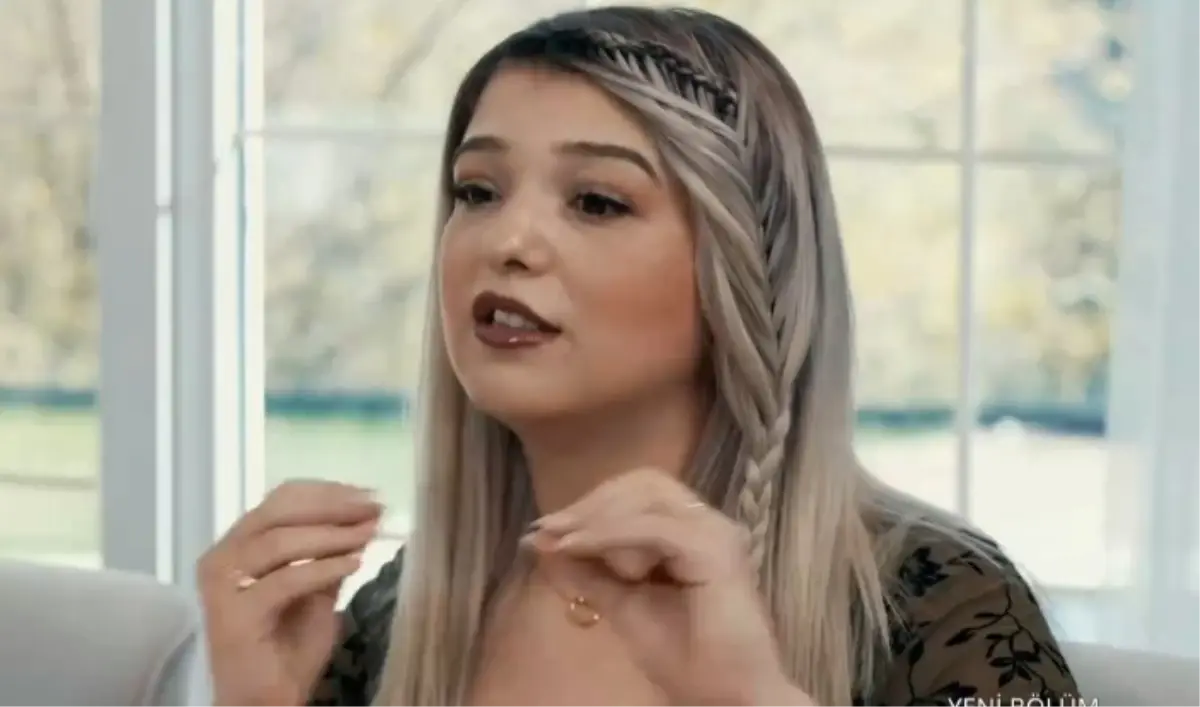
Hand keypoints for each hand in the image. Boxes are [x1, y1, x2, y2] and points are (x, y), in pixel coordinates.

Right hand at [197, 480, 381, 706]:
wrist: (266, 702)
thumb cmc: (288, 649)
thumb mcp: (318, 592)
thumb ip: (331, 555)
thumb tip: (363, 518)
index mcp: (239, 545)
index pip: (281, 500)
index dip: (327, 492)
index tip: (369, 494)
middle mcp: (223, 558)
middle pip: (278, 511)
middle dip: (332, 506)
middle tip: (372, 508)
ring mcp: (223, 586)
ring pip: (279, 541)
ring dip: (330, 534)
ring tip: (366, 534)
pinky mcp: (233, 615)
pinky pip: (284, 580)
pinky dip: (322, 568)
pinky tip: (353, 564)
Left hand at [527, 468, 810, 706]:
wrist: (727, 700)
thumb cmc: (686, 659)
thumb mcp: (622, 607)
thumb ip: (588, 573)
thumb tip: (540, 541)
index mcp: (692, 530)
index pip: (640, 490)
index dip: (592, 501)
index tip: (545, 527)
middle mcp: (708, 522)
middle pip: (643, 482)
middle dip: (592, 502)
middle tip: (551, 529)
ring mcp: (716, 532)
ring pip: (648, 497)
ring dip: (599, 516)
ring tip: (566, 543)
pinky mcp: (715, 551)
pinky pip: (654, 528)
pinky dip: (610, 534)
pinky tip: (579, 547)